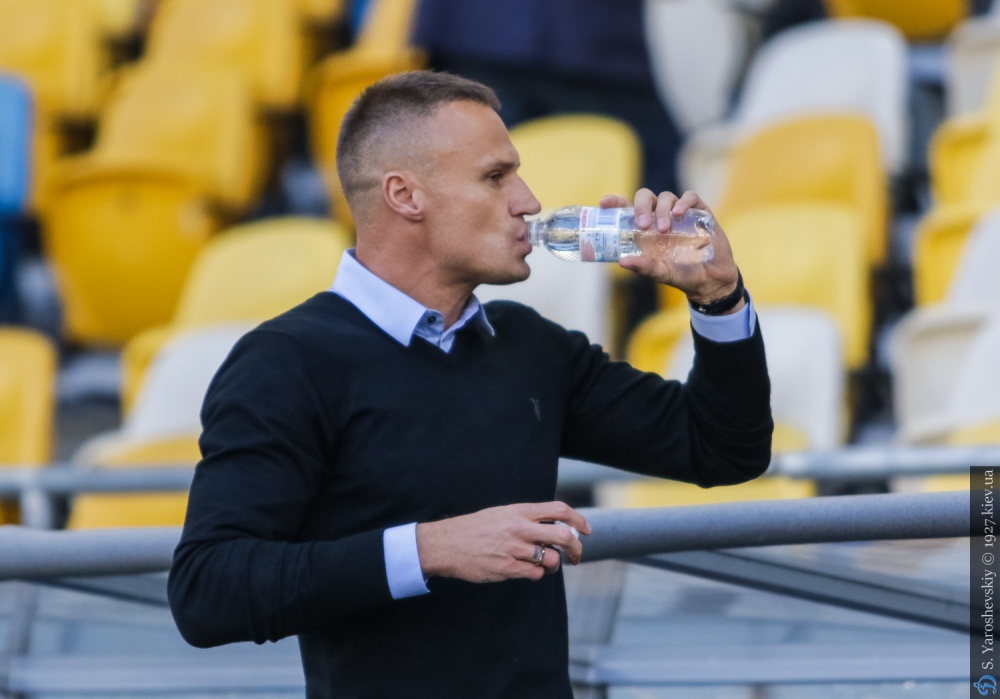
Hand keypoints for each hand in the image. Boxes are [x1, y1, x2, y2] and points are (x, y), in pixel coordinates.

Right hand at [415, 502, 590, 583]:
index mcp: (519, 511)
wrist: (447, 544)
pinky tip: (527, 570)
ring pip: (551, 559)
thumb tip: (553, 526)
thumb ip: (526, 518)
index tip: (586, 530)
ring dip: (554, 565)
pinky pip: (535, 575)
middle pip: (564, 536)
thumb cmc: (474, 528)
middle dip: (576, 548)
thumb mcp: (502, 514)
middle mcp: (520, 528)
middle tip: (575, 555)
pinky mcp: (507, 568)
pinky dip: (537, 574)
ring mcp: (514, 549)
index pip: (559, 510)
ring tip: (546, 564)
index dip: (578, 520)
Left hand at [600, 189, 742, 307]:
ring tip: (664, 230)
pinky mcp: (700, 212)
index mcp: (645, 230)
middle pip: (645, 197)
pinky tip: (679, 214)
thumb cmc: (682, 275)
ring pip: (666, 197)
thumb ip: (644, 267)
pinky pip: (690, 197)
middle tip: (642, 225)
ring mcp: (680, 213)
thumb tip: (622, 261)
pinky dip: (683, 202)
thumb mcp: (661, 273)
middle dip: (641, 206)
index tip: (605, 203)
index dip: (615, 202)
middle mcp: (660, 218)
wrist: (711, 280)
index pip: (627, 208)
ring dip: (662, 210)